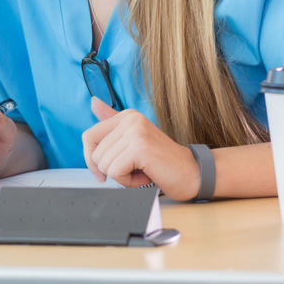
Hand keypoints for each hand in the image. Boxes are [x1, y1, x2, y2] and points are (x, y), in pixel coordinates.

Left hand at [82, 97, 200, 200]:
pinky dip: (128, 182)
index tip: (105, 171)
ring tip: (143, 170)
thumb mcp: (133, 142)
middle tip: (136, 167)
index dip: (92, 159)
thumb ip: (112, 123)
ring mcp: (135, 131)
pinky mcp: (140, 147)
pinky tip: (146, 175)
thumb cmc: (163, 162)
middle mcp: (130, 119)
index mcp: (126, 116)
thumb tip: (93, 101)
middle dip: (112, 170)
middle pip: (95, 154)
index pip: (88, 137)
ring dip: (122, 176)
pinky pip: (115, 172)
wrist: (194, 174)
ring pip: (103, 164)